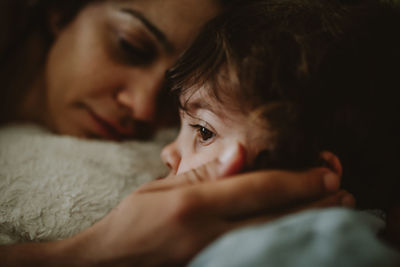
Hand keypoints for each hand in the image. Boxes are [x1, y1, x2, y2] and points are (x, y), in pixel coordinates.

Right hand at [66, 147, 351, 265]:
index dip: (298, 180)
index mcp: (193, 206)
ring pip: (275, 242)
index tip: (327, 173)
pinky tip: (296, 235)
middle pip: (276, 219)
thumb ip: (203, 173)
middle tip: (345, 194)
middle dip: (315, 206)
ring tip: (335, 214)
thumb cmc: (131, 223)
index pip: (258, 189)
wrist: (108, 264)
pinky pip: (257, 256)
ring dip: (308, 226)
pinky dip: (283, 244)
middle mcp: (208, 235)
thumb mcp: (160, 190)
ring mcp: (212, 259)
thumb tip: (240, 151)